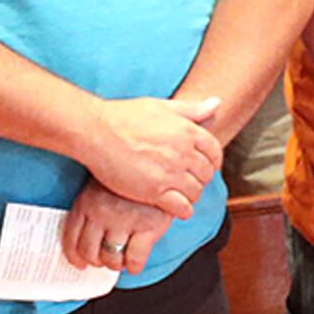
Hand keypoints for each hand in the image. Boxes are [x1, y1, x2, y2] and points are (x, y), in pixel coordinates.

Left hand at [63, 183, 177, 273]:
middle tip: (106, 260)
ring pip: (111, 258)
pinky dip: (134, 266)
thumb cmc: (131, 174)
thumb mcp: (101, 185)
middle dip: (97, 261)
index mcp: (87, 203)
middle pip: (89, 252)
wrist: (160, 163)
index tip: (80, 262)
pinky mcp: (147, 226)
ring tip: (122, 260)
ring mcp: (124, 220)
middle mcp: (102, 213)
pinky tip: (135, 262)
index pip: (71, 238)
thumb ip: (90, 208)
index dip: (75, 256)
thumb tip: (84, 237)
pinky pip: (134, 259)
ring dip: (116, 264)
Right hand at [78, 93, 223, 217]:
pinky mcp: (155, 191)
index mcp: (187, 131)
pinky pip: (181, 207)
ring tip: (180, 194)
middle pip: (206, 174)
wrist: (96, 132)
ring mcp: (170, 173)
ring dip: (190, 195)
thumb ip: (192, 109)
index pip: (214, 151)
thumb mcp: (162, 106)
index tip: (206, 167)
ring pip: (196, 192)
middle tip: (190, 181)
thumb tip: (217, 103)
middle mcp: (183, 152)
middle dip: (200, 179)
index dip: (212, 161)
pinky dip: (182, 210)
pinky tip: (175, 207)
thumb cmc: (124, 117)